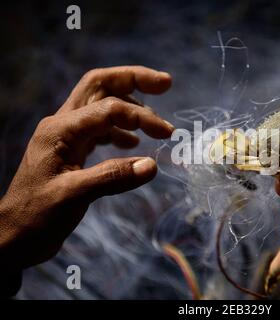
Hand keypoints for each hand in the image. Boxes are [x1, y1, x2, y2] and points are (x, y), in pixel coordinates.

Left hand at [0, 66, 173, 271]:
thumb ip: (113, 177)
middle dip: (134, 79)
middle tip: (165, 83)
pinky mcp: (72, 150)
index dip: (141, 117)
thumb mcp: (74, 196)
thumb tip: (152, 165)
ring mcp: (67, 136)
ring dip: (130, 104)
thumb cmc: (37, 215)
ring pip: (102, 104)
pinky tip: (134, 143)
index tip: (166, 134)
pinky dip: (121, 129)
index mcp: (61, 129)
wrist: (15, 234)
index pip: (109, 109)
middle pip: (100, 85)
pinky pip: (101, 128)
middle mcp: (63, 124)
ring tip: (155, 120)